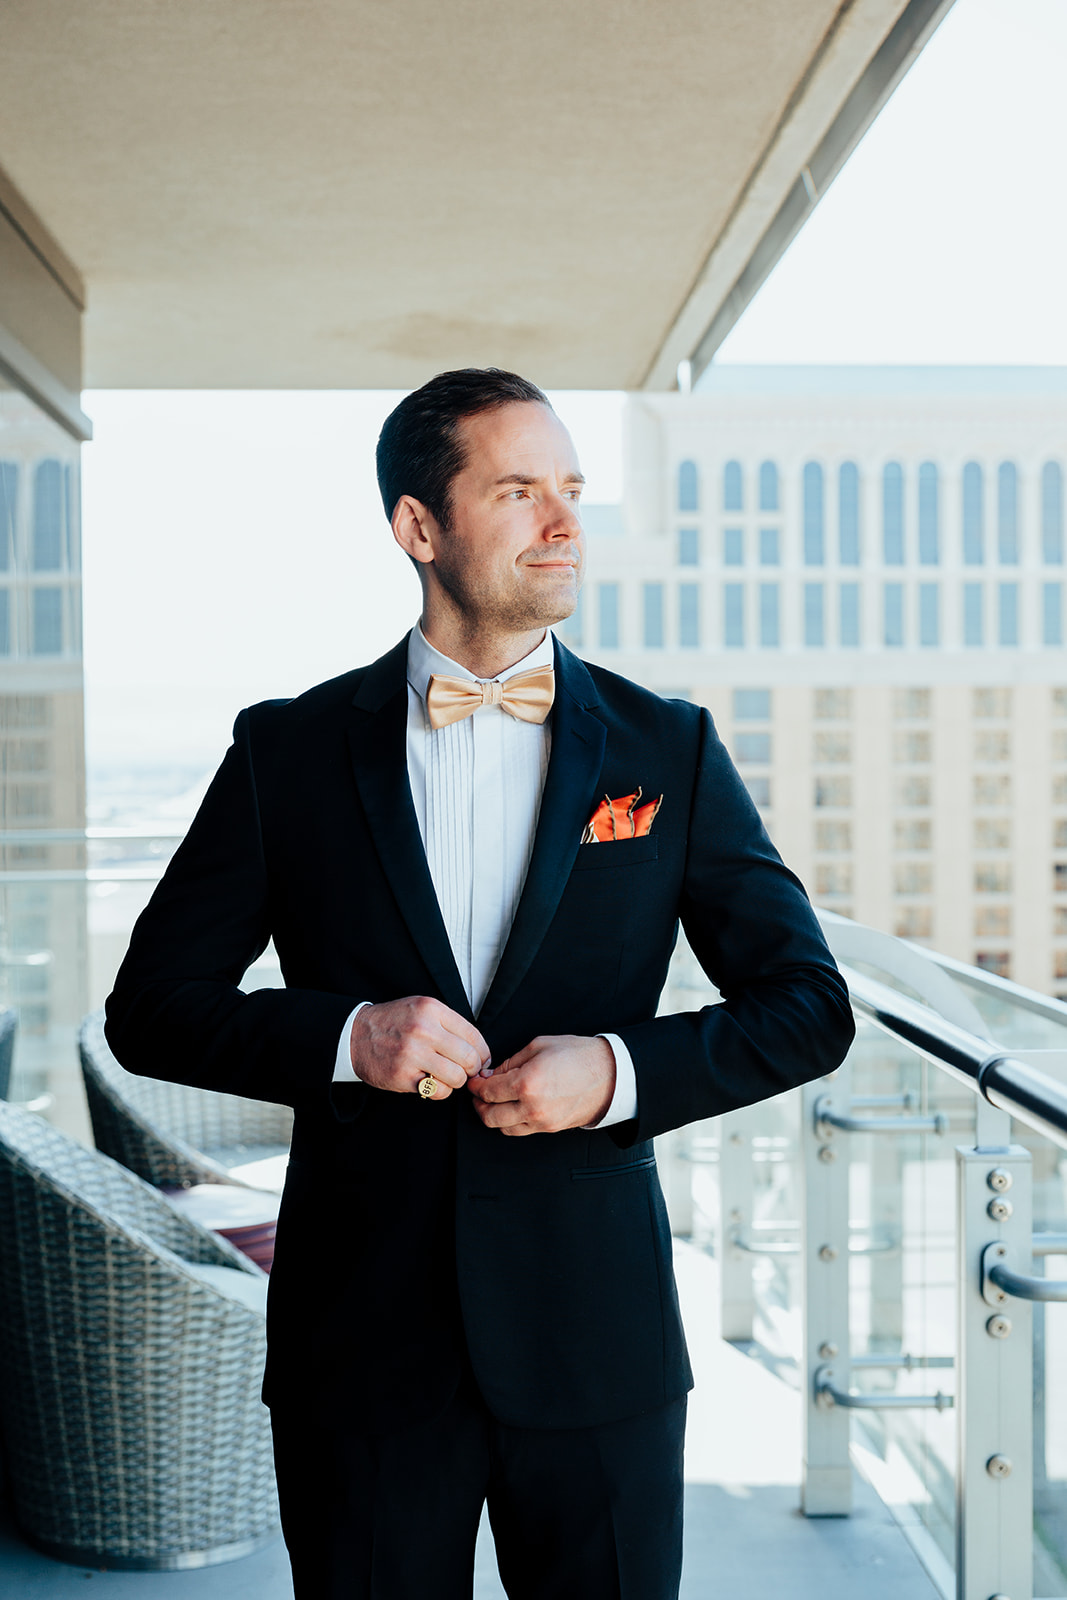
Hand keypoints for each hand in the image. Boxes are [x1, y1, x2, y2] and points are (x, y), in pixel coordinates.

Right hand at [350, 997, 490, 1098]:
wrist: (355, 1035)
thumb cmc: (392, 1023)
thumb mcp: (420, 1008)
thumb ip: (448, 1023)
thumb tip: (479, 1049)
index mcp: (431, 1009)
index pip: (473, 1035)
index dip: (483, 1052)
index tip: (482, 1060)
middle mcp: (423, 1030)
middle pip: (469, 1058)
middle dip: (472, 1069)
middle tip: (466, 1071)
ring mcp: (412, 1053)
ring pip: (456, 1077)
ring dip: (455, 1081)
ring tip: (446, 1076)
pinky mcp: (403, 1075)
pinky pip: (437, 1091)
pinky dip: (439, 1091)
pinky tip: (431, 1082)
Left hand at [467, 1035, 615, 1135]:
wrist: (609, 1076)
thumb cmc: (578, 1056)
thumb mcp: (540, 1046)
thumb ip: (511, 1062)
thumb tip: (491, 1074)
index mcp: (526, 1082)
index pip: (487, 1091)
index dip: (475, 1086)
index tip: (474, 1080)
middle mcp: (531, 1106)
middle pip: (489, 1116)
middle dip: (478, 1104)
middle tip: (478, 1093)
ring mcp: (541, 1121)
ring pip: (502, 1128)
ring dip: (492, 1116)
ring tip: (492, 1102)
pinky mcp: (549, 1129)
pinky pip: (520, 1131)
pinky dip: (509, 1122)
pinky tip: (510, 1109)